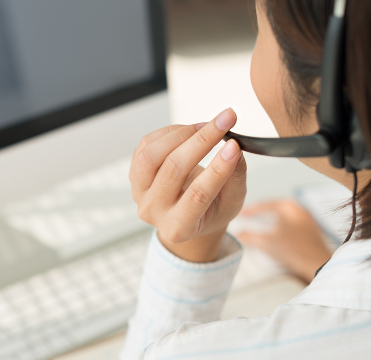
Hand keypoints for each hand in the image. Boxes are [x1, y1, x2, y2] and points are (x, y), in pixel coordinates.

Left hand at [130, 108, 246, 261]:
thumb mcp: (231, 202)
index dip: (217, 169)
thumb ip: (235, 178)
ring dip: (181, 133)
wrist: (186, 216)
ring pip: (152, 155)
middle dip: (202, 141)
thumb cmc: (210, 211)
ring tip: (205, 126)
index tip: (234, 146)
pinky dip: (170, 132)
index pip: (197, 195)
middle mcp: (154, 212)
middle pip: (173, 170)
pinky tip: (189, 132)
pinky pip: (146, 145)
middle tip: (226, 120)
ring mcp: (140, 193)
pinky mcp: (135, 174)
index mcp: (179, 228)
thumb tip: (234, 148)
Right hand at [237, 200, 331, 282]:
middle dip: (262, 212)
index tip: (241, 214)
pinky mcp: (312, 230)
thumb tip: (238, 234)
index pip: (265, 205)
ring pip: (285, 216)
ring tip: (262, 224)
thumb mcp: (266, 242)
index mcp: (288, 207)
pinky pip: (292, 223)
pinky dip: (282, 226)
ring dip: (272, 219)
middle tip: (250, 216)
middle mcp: (300, 209)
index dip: (251, 210)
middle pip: (276, 208)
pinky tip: (278, 234)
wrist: (317, 264)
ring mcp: (308, 219)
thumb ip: (249, 237)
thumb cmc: (293, 250)